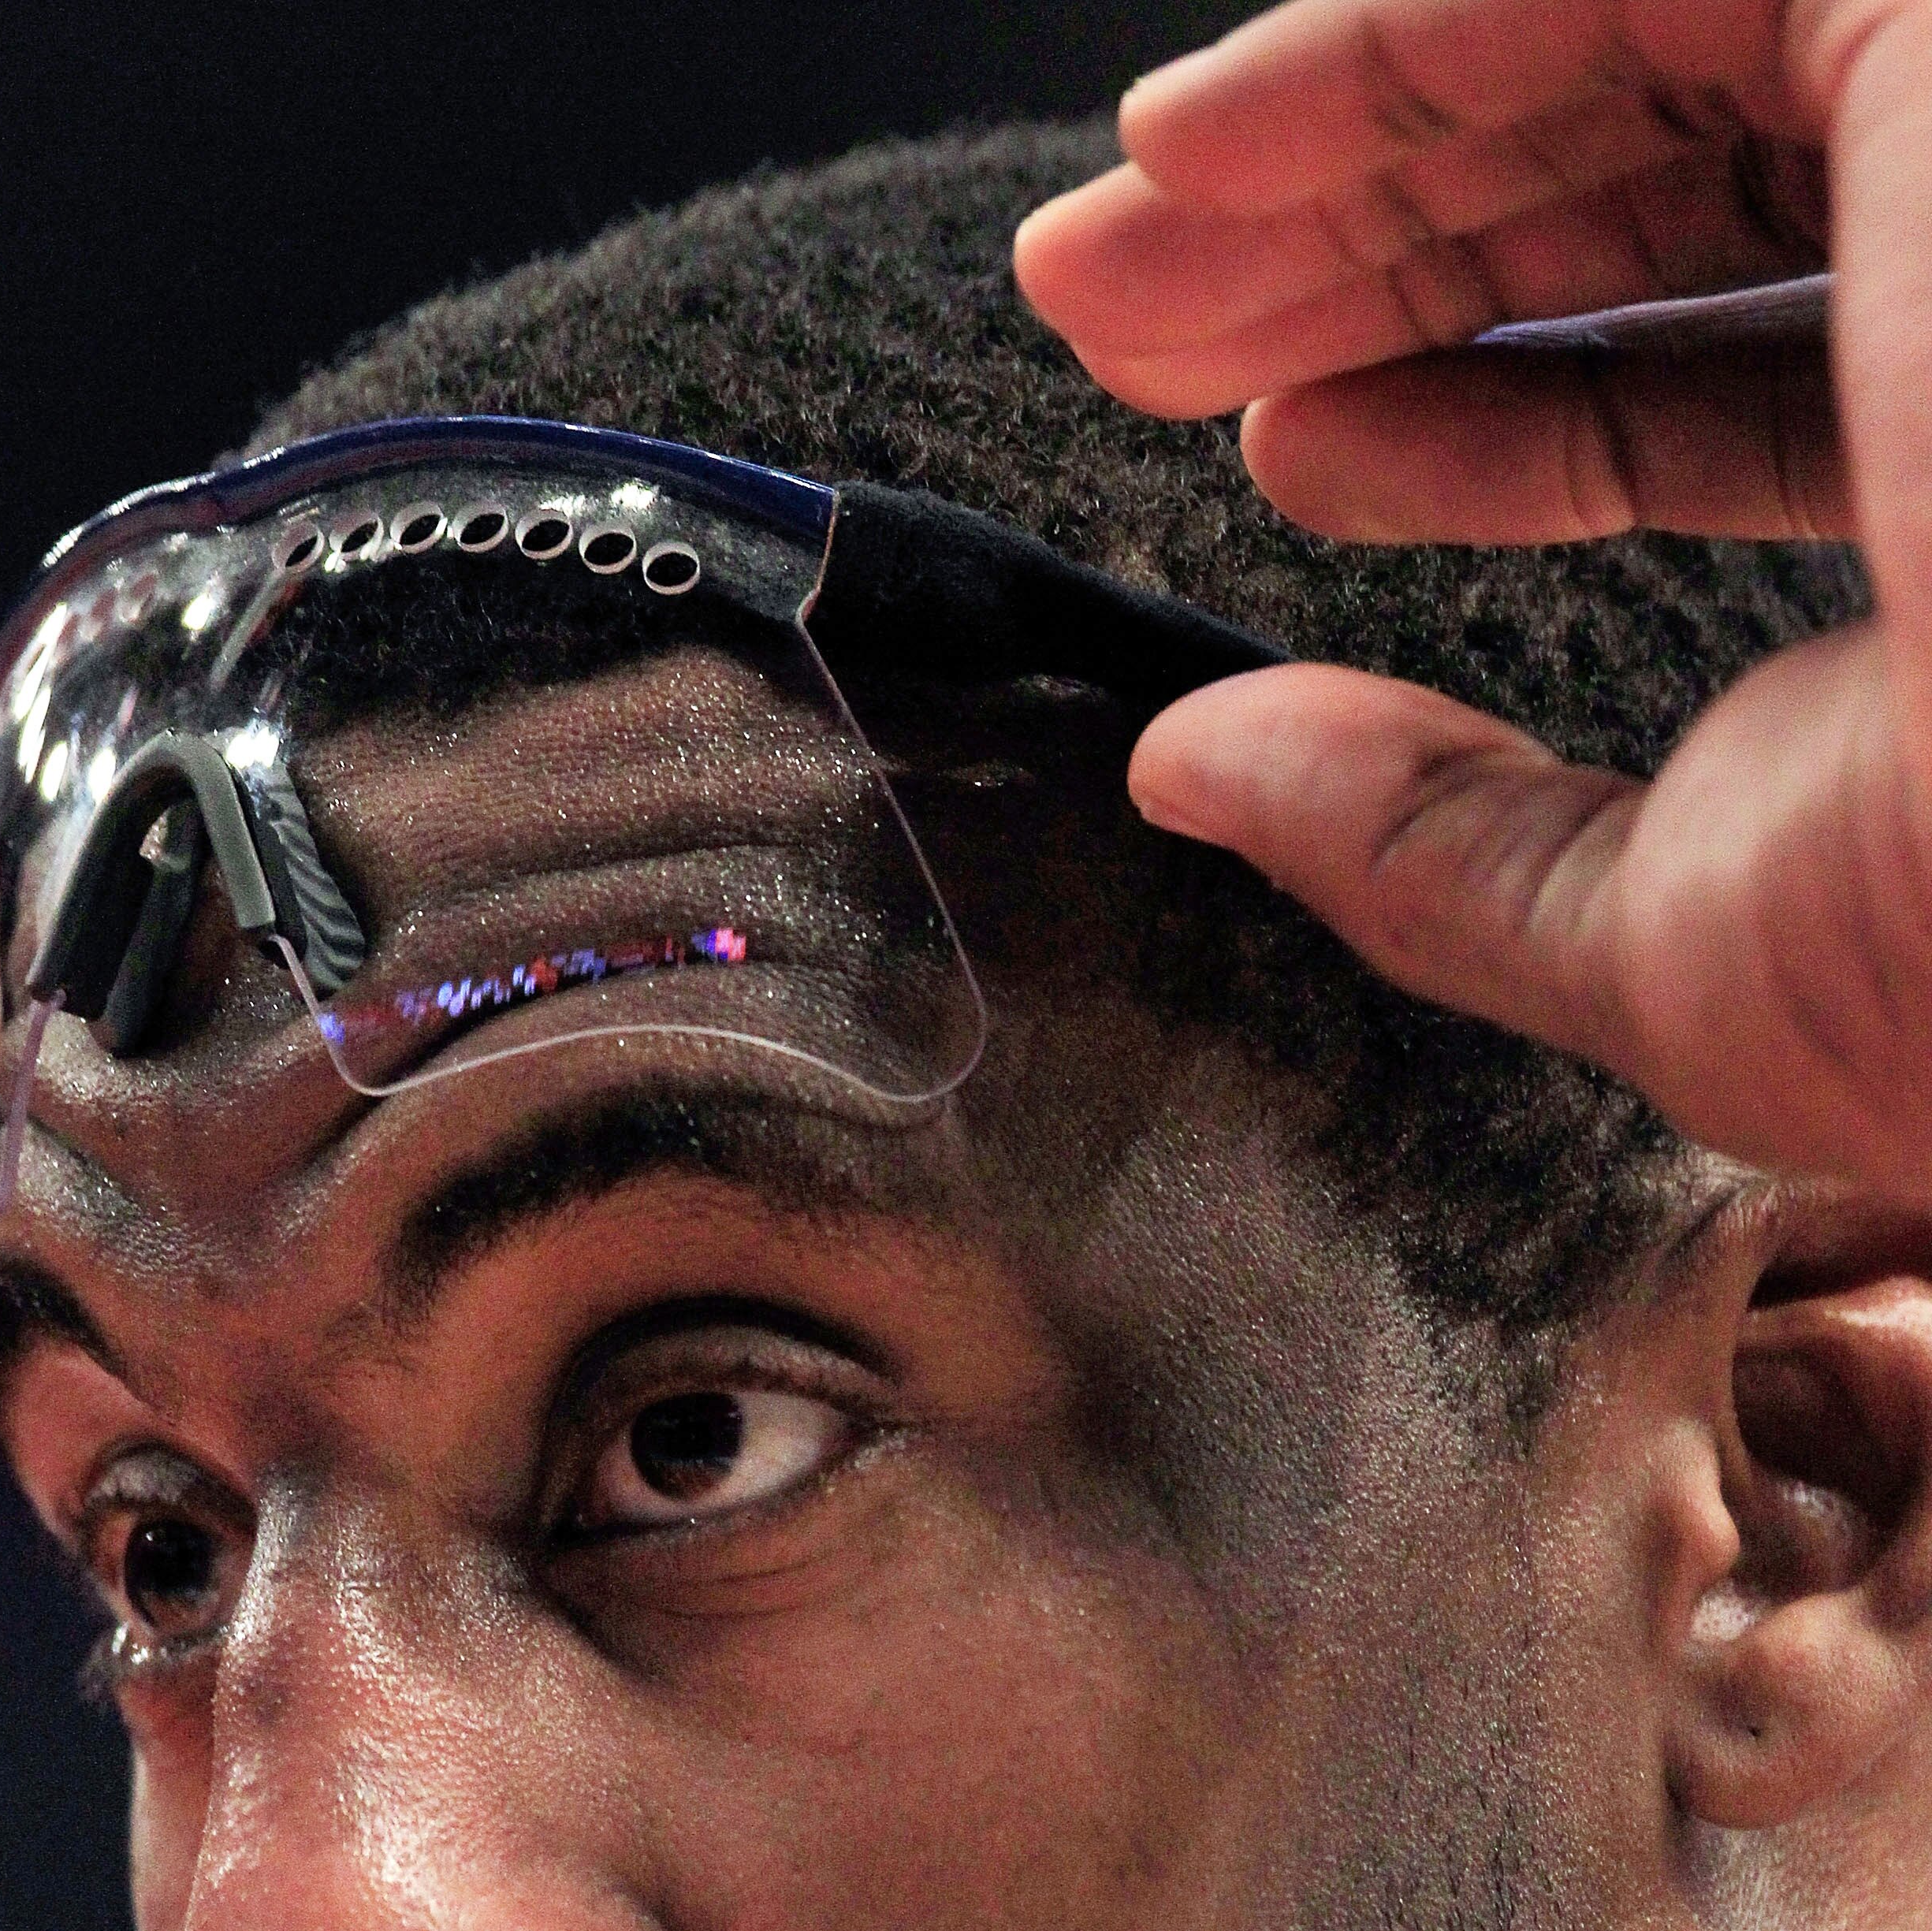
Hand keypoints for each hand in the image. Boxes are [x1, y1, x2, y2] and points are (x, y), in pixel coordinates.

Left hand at [1014, 0, 1931, 1192]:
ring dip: (1345, 143)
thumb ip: (1435, 847)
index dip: (1480, 408)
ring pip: (1632, 50)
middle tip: (1124, 323)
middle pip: (1658, 189)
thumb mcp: (1671, 943)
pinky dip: (1396, 41)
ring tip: (1111, 259)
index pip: (1717, 379)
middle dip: (1365, 250)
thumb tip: (1198, 777)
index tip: (1279, 449)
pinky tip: (1196, 149)